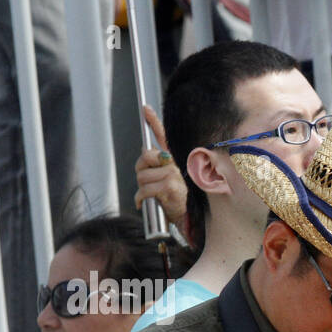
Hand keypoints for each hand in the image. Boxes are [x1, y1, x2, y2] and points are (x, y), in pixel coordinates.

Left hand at [133, 106, 187, 229]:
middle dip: (140, 168)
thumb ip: (158, 166)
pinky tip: (143, 202)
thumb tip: (145, 151)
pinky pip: (145, 189)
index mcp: (176, 161)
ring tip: (149, 195)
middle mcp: (177, 165)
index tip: (146, 109)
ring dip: (141, 187)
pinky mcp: (170, 187)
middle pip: (146, 156)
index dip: (154, 122)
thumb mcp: (169, 182)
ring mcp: (174, 175)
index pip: (164, 137)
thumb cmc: (179, 203)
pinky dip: (140, 198)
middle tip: (145, 179)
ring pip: (142, 175)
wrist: (191, 222)